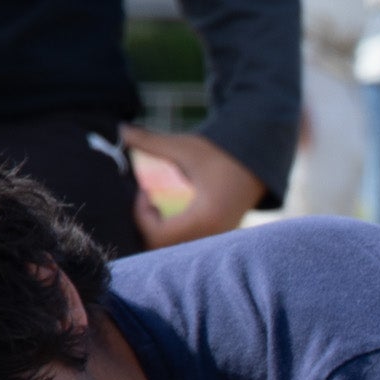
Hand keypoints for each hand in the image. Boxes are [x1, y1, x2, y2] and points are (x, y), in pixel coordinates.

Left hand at [122, 125, 261, 246]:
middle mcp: (212, 235)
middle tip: (149, 202)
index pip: (159, 234)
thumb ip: (152, 141)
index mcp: (204, 217)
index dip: (142, 215)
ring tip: (160, 206)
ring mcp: (216, 240)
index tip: (145, 192)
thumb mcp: (185, 147)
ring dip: (160, 231)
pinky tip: (173, 212)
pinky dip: (173, 233)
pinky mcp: (217, 239)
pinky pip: (187, 245)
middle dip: (149, 226)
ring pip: (176, 249)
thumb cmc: (221, 153)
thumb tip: (121, 130)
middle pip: (165, 248)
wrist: (258, 163)